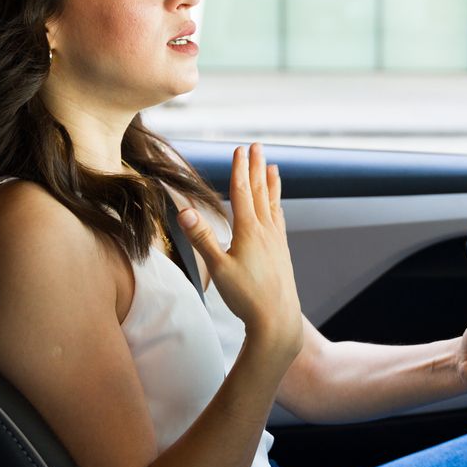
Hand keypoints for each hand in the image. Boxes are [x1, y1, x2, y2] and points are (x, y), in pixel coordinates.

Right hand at [177, 143, 302, 364]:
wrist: (278, 320)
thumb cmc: (246, 297)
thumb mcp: (219, 268)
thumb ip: (202, 238)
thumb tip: (184, 211)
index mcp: (249, 232)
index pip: (242, 193)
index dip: (239, 169)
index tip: (240, 149)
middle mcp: (266, 232)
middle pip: (259, 193)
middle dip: (256, 168)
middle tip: (256, 146)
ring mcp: (276, 242)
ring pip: (272, 205)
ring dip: (270, 184)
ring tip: (272, 167)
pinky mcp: (282, 253)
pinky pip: (279, 221)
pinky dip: (277, 207)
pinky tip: (277, 207)